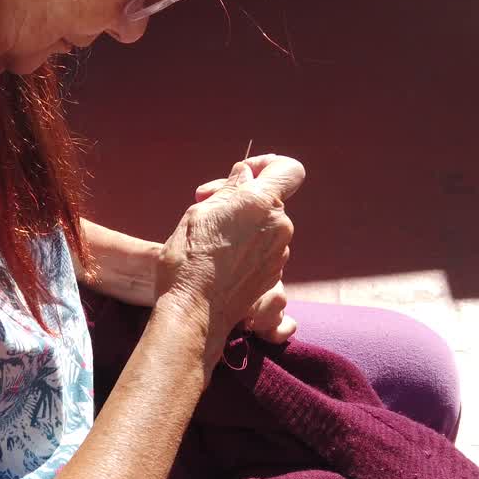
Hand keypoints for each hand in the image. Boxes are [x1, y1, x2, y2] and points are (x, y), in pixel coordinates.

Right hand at [156, 154, 304, 367]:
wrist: (193, 313)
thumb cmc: (189, 260)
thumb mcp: (200, 213)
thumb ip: (230, 190)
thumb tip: (247, 176)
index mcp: (262, 204)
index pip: (290, 170)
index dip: (268, 165)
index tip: (243, 174)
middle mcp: (279, 228)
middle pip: (271, 200)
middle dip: (243, 199)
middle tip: (205, 205)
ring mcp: (279, 255)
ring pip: (265, 226)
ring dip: (243, 225)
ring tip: (209, 237)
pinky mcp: (273, 276)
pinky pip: (263, 250)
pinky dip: (245, 248)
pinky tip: (218, 258)